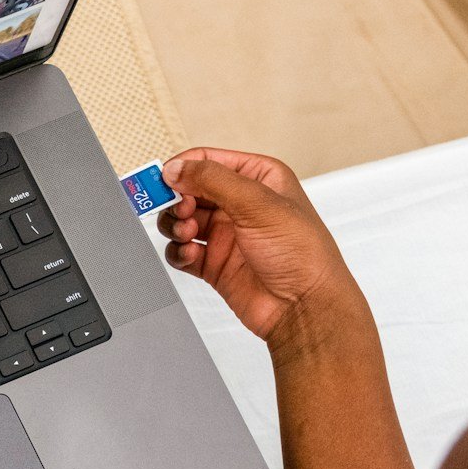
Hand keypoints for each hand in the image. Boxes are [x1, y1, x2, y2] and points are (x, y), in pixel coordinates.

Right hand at [156, 148, 365, 346]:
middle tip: (180, 210)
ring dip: (176, 225)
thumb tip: (176, 169)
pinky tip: (192, 254)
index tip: (164, 180)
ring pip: (182, 220)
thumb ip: (213, 180)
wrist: (303, 307)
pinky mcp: (214, 264)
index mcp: (258, 178)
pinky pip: (183, 251)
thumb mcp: (258, 203)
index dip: (184, 168)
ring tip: (187, 233)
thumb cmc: (301, 253)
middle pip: (189, 190)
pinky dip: (180, 252)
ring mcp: (226, 235)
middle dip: (178, 200)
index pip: (209, 161)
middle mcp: (240, 204)